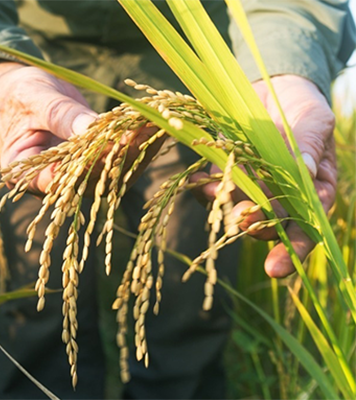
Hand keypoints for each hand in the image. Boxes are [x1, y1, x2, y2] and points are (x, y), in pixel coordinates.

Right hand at [0, 62, 164, 194]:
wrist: (22, 91)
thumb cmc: (19, 94)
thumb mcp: (35, 99)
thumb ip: (61, 116)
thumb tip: (91, 128)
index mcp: (27, 175)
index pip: (58, 180)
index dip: (85, 166)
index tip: (110, 145)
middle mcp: (54, 183)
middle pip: (91, 179)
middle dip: (120, 155)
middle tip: (144, 130)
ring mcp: (77, 176)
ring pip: (111, 173)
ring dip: (137, 149)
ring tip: (158, 124)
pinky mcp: (95, 163)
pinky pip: (118, 158)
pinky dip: (137, 141)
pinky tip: (155, 123)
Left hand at [193, 75, 336, 277]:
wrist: (272, 85)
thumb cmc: (302, 106)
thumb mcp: (314, 120)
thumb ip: (309, 144)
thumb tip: (304, 168)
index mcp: (311, 190)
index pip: (307, 226)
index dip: (294, 249)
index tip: (276, 269)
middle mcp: (280, 195)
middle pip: (269, 223)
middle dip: (255, 226)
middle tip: (242, 221)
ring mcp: (250, 185)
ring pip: (238, 208)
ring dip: (227, 208)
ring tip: (217, 199)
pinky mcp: (224, 171)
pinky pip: (213, 188)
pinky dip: (206, 189)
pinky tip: (202, 185)